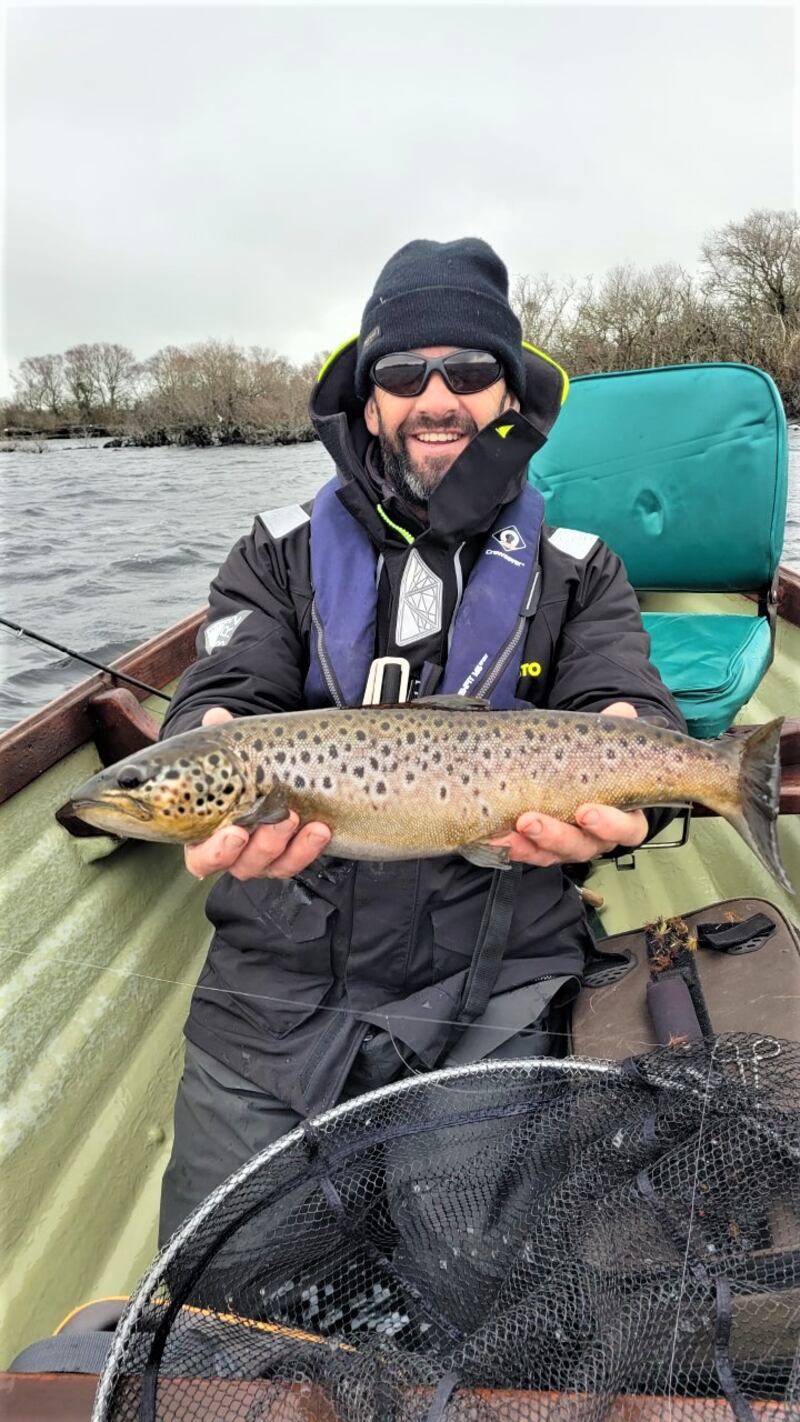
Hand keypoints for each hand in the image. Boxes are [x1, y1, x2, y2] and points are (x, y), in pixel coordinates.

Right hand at [184, 707, 330, 880]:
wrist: (270, 773)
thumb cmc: (239, 770)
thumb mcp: (230, 754)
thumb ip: (222, 739)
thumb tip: (216, 717)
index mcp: (207, 837)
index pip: (202, 860)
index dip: (216, 852)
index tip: (235, 832)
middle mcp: (236, 855)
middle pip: (243, 865)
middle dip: (263, 846)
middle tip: (280, 818)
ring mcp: (265, 858)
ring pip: (275, 866)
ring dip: (290, 846)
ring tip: (298, 816)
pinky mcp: (292, 855)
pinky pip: (299, 860)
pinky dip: (310, 848)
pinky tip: (321, 828)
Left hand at [490, 702, 648, 867]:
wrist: (563, 768)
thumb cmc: (590, 761)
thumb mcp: (600, 744)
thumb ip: (611, 729)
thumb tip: (623, 710)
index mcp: (622, 816)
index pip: (628, 830)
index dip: (611, 825)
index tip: (587, 811)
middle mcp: (595, 838)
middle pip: (583, 846)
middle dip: (556, 836)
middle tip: (532, 820)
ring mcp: (566, 846)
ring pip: (552, 853)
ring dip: (530, 843)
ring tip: (512, 826)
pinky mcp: (539, 848)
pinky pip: (526, 852)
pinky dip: (510, 847)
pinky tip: (493, 837)